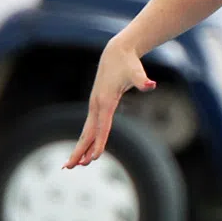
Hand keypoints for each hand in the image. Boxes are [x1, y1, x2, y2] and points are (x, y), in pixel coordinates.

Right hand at [68, 40, 153, 167]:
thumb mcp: (136, 72)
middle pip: (87, 133)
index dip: (100, 142)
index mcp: (105, 101)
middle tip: (71, 167)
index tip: (95, 158)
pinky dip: (86, 140)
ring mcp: (94, 106)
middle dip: (79, 151)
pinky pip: (90, 127)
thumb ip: (142, 80)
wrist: (116, 53)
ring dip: (79, 148)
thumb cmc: (128, 63)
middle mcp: (96, 105)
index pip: (102, 127)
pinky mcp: (96, 105)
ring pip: (86, 132)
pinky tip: (85, 151)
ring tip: (71, 165)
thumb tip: (150, 85)